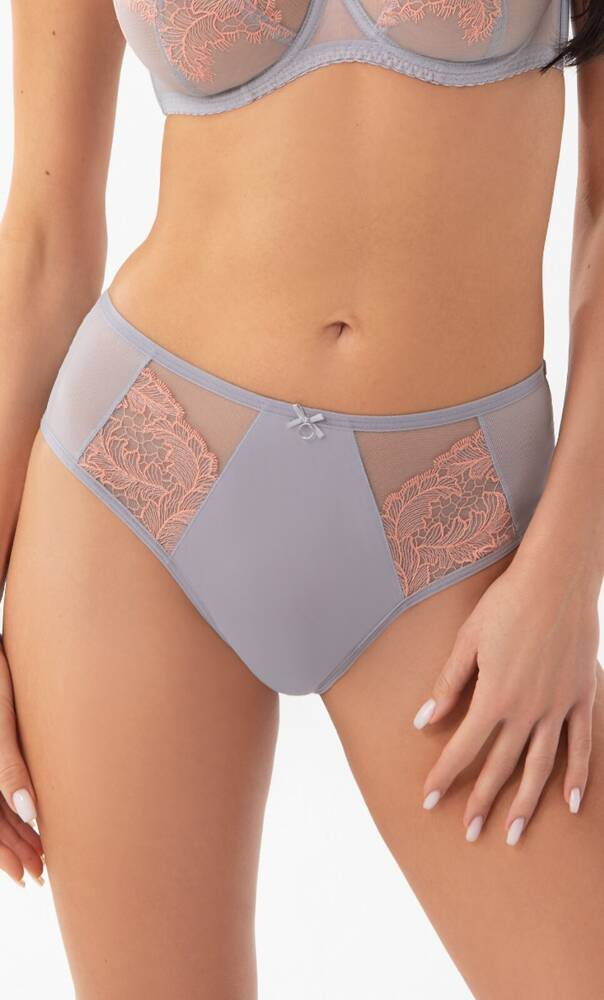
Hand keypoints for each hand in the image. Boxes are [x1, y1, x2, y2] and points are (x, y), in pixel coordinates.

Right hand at [0, 639, 44, 885]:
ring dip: (14, 834)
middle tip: (41, 873)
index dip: (5, 853)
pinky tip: (31, 820)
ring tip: (40, 856)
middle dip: (13, 849)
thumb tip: (29, 812)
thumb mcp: (0, 719)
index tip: (31, 873)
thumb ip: (9, 766)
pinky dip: (11, 809)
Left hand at [412, 561, 599, 844]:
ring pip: (541, 766)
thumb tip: (423, 721)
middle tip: (469, 833)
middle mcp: (527, 710)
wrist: (557, 578)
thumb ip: (448, 685)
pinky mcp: (583, 696)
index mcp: (494, 697)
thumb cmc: (505, 603)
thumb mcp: (467, 640)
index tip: (428, 802)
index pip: (462, 748)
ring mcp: (559, 706)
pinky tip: (570, 804)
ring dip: (526, 803)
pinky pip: (582, 745)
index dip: (444, 776)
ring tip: (512, 833)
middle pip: (500, 766)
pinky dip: (578, 776)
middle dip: (481, 802)